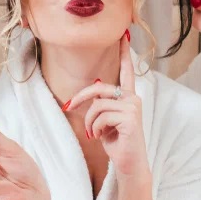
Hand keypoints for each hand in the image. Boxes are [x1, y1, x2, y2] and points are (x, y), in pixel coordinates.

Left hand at [65, 32, 149, 178]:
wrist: (129, 165)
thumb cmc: (116, 143)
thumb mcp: (104, 120)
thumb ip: (100, 104)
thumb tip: (92, 90)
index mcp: (128, 97)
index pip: (126, 71)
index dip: (124, 53)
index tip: (124, 34)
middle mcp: (133, 98)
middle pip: (98, 88)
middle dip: (80, 98)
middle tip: (67, 108)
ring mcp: (133, 107)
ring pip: (97, 105)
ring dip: (89, 122)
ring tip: (93, 134)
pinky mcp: (130, 118)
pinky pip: (101, 116)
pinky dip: (94, 129)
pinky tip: (101, 137)